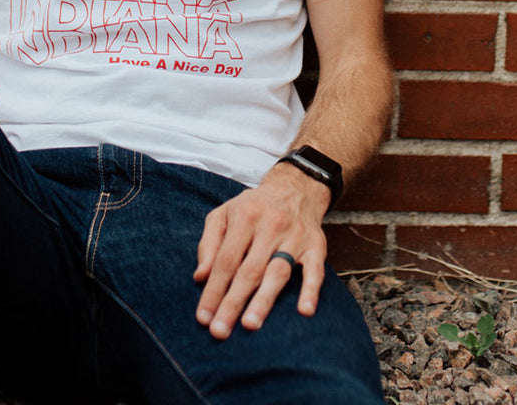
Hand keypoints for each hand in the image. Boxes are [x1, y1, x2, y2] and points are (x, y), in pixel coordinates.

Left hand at [193, 163, 329, 339]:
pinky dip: (311, 289)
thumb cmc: (253, 206)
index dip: (213, 289)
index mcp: (245, 216)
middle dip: (232, 302)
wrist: (296, 186)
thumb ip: (209, 243)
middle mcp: (271, 225)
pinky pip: (315, 269)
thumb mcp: (225, 213)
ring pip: (278, 271)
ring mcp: (295, 236)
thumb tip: (200, 276)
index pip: (226, 259)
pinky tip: (304, 310)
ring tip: (250, 324)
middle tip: (219, 331)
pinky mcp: (316, 245)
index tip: (203, 317)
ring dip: (264, 300)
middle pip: (249, 270)